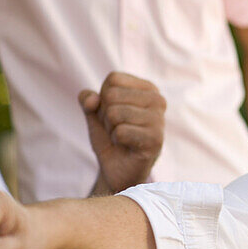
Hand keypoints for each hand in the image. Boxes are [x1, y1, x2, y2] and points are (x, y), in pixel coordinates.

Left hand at [80, 72, 164, 194]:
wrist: (118, 168)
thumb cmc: (111, 137)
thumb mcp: (95, 114)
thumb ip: (88, 100)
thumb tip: (91, 99)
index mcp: (148, 89)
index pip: (113, 80)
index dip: (104, 99)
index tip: (114, 115)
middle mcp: (158, 100)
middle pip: (111, 96)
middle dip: (105, 115)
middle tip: (117, 129)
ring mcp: (159, 120)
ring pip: (114, 114)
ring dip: (110, 130)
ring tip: (122, 138)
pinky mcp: (156, 140)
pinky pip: (120, 132)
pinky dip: (116, 141)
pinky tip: (127, 146)